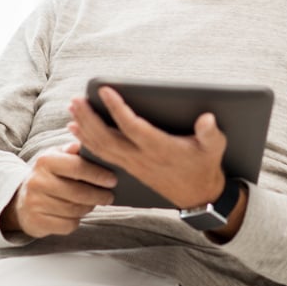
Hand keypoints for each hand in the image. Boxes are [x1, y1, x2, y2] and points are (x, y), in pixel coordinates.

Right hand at [0, 142, 116, 237]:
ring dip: (89, 207)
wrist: (23, 202)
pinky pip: (68, 224)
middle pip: (78, 192)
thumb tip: (87, 142)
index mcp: (45, 161)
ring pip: (75, 210)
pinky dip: (76, 220)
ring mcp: (35, 203)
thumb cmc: (49, 176)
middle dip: (98, 195)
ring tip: (93, 203)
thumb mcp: (58, 157)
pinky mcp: (37, 222)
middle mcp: (37, 181)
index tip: (113, 180)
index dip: (98, 174)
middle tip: (110, 196)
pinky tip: (77, 214)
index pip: (77, 167)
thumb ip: (74, 150)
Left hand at [68, 86, 227, 209]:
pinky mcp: (129, 167)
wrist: (198, 195)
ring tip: (72, 111)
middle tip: (76, 101)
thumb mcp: (214, 148)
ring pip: (101, 147)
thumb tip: (207, 119)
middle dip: (89, 119)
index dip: (117, 108)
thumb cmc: (204, 166)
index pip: (132, 126)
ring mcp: (133, 164)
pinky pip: (103, 155)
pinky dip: (87, 142)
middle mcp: (141, 157)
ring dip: (84, 129)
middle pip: (107, 138)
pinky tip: (77, 131)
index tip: (105, 90)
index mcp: (159, 148)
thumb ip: (210, 133)